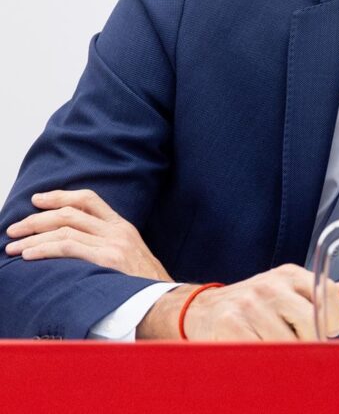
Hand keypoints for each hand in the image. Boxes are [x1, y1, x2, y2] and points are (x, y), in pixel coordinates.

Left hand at [4, 189, 171, 280]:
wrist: (164, 301)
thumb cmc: (144, 287)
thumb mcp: (130, 258)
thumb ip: (108, 248)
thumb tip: (75, 249)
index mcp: (123, 227)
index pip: (89, 199)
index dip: (60, 196)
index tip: (37, 200)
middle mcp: (119, 231)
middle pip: (71, 212)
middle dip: (36, 218)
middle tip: (13, 228)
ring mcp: (114, 243)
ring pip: (65, 229)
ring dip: (33, 237)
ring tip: (12, 247)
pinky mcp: (108, 259)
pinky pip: (68, 247)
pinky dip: (43, 249)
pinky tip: (28, 256)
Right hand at [138, 264, 338, 340]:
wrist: (201, 311)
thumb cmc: (252, 305)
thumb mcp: (286, 291)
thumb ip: (317, 294)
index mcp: (289, 274)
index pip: (328, 295)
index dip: (333, 320)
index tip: (326, 331)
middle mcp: (271, 286)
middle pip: (311, 323)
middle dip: (311, 342)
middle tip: (304, 348)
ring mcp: (250, 305)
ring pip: (289, 343)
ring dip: (290, 357)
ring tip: (281, 353)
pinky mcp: (231, 326)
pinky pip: (264, 353)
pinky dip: (268, 361)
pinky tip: (263, 355)